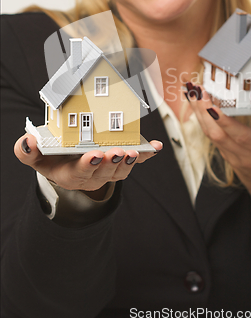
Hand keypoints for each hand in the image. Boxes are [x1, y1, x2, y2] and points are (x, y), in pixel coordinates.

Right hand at [14, 136, 162, 194]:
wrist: (66, 166)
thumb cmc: (51, 159)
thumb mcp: (35, 157)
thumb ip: (27, 152)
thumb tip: (28, 142)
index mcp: (70, 174)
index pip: (79, 172)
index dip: (87, 164)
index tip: (93, 155)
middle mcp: (92, 176)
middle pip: (103, 172)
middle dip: (111, 162)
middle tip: (117, 153)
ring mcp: (107, 172)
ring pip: (120, 170)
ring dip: (128, 162)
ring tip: (134, 152)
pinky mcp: (120, 165)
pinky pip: (135, 162)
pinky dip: (147, 155)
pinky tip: (156, 147)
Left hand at [186, 73, 250, 221]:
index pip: (238, 134)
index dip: (223, 120)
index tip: (210, 104)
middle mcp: (243, 154)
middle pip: (216, 133)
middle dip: (202, 110)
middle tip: (195, 89)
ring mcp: (232, 157)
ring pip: (210, 135)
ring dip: (198, 114)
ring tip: (191, 93)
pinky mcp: (226, 157)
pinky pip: (212, 138)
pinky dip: (203, 122)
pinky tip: (198, 107)